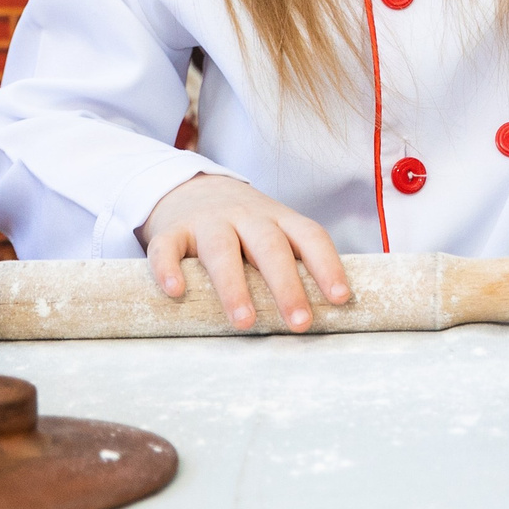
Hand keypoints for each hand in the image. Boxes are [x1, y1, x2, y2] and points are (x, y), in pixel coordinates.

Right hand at [136, 173, 350, 332]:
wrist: (189, 185)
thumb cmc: (242, 225)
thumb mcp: (272, 230)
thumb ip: (292, 261)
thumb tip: (326, 317)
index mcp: (278, 219)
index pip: (310, 236)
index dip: (328, 266)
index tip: (341, 299)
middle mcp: (246, 216)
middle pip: (269, 246)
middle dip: (286, 285)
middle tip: (300, 322)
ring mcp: (208, 221)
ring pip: (221, 250)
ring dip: (234, 286)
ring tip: (244, 322)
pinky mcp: (172, 230)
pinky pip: (167, 247)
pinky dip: (168, 268)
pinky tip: (176, 292)